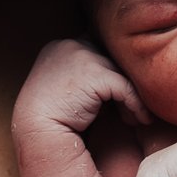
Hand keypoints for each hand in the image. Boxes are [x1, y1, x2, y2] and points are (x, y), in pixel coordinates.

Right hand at [14, 38, 148, 137]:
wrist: (37, 131)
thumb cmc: (52, 116)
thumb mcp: (65, 87)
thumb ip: (84, 76)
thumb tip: (115, 82)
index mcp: (59, 47)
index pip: (96, 49)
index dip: (109, 70)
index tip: (119, 94)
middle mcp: (71, 45)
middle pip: (111, 58)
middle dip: (123, 81)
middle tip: (132, 106)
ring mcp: (83, 56)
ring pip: (122, 73)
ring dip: (132, 97)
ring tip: (136, 116)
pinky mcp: (96, 74)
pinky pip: (127, 88)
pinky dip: (136, 105)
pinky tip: (140, 120)